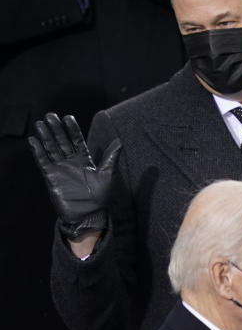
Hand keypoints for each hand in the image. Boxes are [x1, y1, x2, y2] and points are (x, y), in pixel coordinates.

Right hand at [28, 113, 120, 231]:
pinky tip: (33, 140)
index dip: (72, 129)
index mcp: (84, 160)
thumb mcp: (107, 174)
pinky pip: (43, 161)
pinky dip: (38, 151)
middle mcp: (71, 162)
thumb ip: (111, 157)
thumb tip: (120, 141)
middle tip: (50, 115)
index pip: (76, 140)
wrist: (88, 214)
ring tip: (41, 123)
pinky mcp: (51, 177)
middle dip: (56, 128)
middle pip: (61, 141)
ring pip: (51, 148)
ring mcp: (60, 168)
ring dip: (46, 136)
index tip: (68, 117)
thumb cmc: (100, 197)